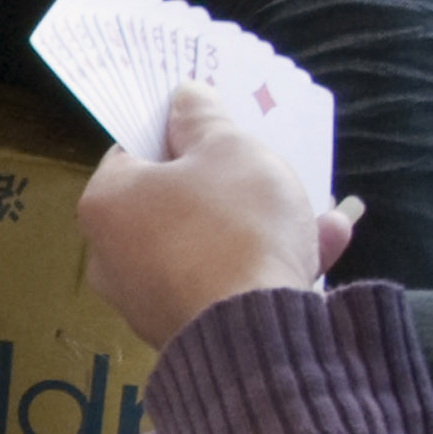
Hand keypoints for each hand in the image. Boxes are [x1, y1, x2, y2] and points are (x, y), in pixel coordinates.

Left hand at [79, 80, 358, 349]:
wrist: (258, 336)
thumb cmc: (234, 225)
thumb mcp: (230, 150)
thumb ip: (205, 118)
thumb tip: (184, 97)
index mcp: (107, 203)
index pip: (135, 152)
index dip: (178, 133)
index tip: (216, 128)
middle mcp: (113, 256)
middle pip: (174, 201)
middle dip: (229, 183)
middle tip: (267, 166)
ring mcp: (149, 301)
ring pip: (211, 244)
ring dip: (264, 224)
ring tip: (319, 208)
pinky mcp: (188, 333)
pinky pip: (228, 284)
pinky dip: (267, 264)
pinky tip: (325, 245)